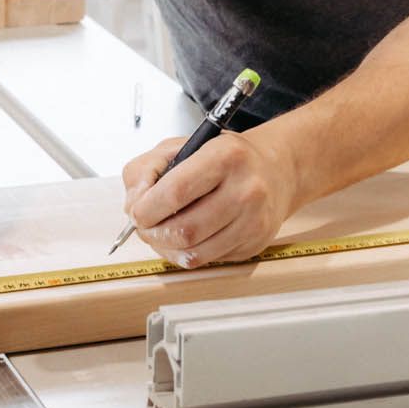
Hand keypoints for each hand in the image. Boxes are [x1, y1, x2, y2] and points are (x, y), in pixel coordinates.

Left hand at [121, 128, 300, 268]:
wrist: (275, 170)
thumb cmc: (224, 157)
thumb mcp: (181, 146)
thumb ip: (146, 170)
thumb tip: (133, 206)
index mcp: (226, 156)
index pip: (176, 192)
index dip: (146, 209)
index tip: (137, 212)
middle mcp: (246, 189)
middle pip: (183, 230)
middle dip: (152, 233)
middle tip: (146, 225)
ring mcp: (253, 220)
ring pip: (194, 253)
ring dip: (166, 248)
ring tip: (162, 232)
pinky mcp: (254, 243)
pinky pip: (208, 261)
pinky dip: (187, 254)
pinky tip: (186, 238)